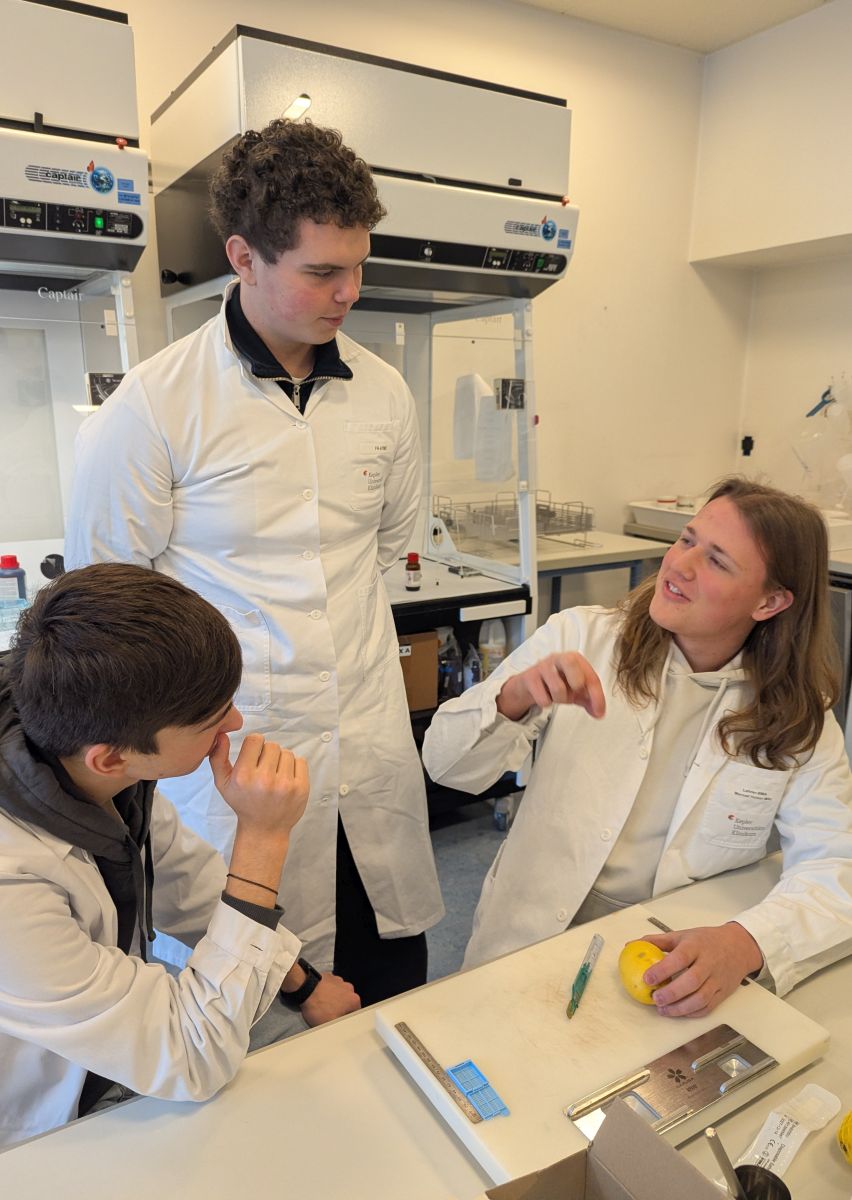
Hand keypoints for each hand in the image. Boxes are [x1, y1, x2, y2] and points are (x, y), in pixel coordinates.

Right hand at [210, 731, 308, 838]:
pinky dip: (294, 767)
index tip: (254, 756)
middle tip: (264, 769)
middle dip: (268, 754)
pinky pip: (301, 761)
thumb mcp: (223, 783)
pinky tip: (285, 779)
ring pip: (287, 753)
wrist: (264, 829)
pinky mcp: (301, 788)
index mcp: (243, 776)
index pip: (254, 740)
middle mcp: (264, 779)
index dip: (254, 746)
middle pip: (272, 745)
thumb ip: (218, 757)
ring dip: (281, 761)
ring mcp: (285, 784)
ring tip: (275, 775)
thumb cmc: (243, 803)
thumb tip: (222, 735)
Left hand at [300, 972, 360, 1026]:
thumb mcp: (331, 1025)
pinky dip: (327, 992)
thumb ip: (341, 1029)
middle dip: (340, 1010)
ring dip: (333, 1001)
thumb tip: (344, 1033)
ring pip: (339, 995)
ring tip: (322, 1007)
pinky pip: (330, 987)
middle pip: (347, 1004)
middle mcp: (349, 988)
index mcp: (354, 1000)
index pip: (354, 1015)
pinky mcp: (329, 977)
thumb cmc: (318, 1007)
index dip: (345, 1020)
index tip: (337, 1022)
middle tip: (328, 1016)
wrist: (305, 989)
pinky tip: (319, 998)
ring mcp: (339, 981)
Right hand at [496, 652, 605, 720]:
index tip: (599, 711)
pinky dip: (546, 702)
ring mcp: (542, 667)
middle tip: (574, 694)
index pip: (590, 676)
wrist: (529, 685)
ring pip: (557, 687)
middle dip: (576, 683)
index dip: (597, 696)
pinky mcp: (529, 678)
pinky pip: (543, 698)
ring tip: (556, 696)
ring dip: (560, 699)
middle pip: (571, 662)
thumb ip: (590, 700)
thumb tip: (599, 713)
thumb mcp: (575, 690)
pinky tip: (544, 696)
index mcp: (574, 659)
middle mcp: (558, 658)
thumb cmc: (555, 683)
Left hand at [641, 923, 763, 1017]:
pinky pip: (708, 1007)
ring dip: (681, 1008)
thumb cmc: (707, 940)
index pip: (679, 958)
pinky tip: (679, 1012)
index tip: (647, 978)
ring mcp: (717, 980)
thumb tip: (631, 945)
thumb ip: (657, 941)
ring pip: (701, 998)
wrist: (739, 946)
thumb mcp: (682, 935)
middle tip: (655, 999)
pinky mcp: (722, 993)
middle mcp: (709, 963)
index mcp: (696, 946)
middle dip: (671, 993)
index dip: (662, 970)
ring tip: (663, 1009)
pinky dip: (692, 1013)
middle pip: (692, 981)